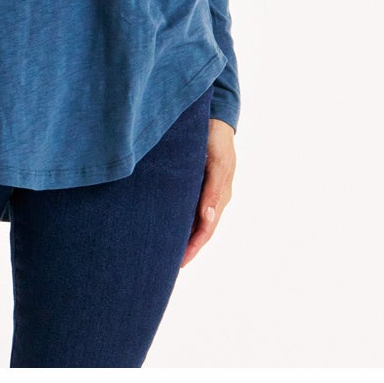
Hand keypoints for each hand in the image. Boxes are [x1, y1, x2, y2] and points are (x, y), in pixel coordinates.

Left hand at [180, 117, 235, 267]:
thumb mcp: (218, 162)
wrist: (215, 116)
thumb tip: (208, 220)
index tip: (179, 263)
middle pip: (199, 229)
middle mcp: (213, 197)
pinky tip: (165, 223)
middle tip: (167, 266)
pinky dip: (180, 219)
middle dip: (186, 247)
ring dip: (182, 235)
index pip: (206, 230)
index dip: (193, 247)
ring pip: (193, 220)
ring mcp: (205, 190)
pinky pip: (188, 206)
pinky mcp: (196, 181)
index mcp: (220, 196)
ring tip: (163, 251)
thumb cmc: (216, 138)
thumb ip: (213, 190)